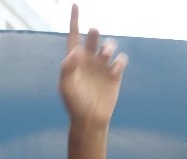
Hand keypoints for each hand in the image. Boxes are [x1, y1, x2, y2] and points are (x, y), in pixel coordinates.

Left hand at [59, 4, 126, 129]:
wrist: (90, 119)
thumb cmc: (74, 104)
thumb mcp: (66, 87)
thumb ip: (67, 68)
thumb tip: (75, 51)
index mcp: (74, 59)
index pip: (74, 35)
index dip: (74, 19)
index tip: (75, 4)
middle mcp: (89, 59)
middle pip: (93, 37)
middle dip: (94, 33)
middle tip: (94, 33)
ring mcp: (102, 66)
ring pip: (109, 46)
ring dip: (109, 46)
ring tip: (105, 55)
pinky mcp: (115, 74)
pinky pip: (121, 60)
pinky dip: (119, 61)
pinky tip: (114, 69)